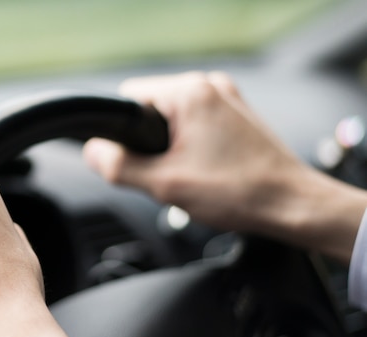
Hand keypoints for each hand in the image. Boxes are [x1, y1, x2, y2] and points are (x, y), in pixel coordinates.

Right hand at [84, 72, 366, 261]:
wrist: (291, 204)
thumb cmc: (239, 192)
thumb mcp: (164, 184)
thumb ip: (118, 166)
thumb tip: (92, 151)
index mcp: (190, 93)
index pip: (128, 98)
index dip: (123, 133)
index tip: (137, 159)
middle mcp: (209, 86)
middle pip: (151, 108)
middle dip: (150, 143)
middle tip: (169, 173)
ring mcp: (226, 98)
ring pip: (173, 118)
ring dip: (171, 146)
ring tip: (192, 174)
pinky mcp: (236, 114)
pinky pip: (196, 124)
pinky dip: (191, 145)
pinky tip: (206, 170)